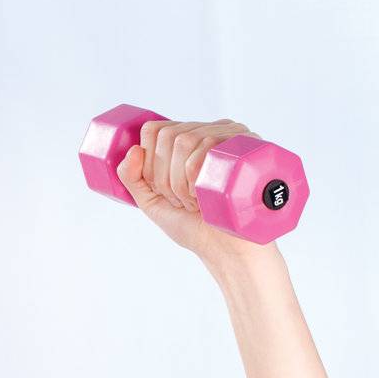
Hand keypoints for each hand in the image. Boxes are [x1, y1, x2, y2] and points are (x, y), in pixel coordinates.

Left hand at [114, 118, 263, 259]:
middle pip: (168, 136)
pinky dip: (195, 178)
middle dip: (165, 177)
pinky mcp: (247, 146)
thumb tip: (132, 150)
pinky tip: (205, 196)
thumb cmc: (193, 225)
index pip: (155, 130)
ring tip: (195, 201)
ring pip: (185, 141)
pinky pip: (206, 149)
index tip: (163, 190)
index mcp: (189, 139)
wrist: (226, 247)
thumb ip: (132, 177)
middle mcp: (211, 131)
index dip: (150, 163)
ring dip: (181, 182)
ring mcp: (231, 136)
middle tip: (181, 201)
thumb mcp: (152, 201)